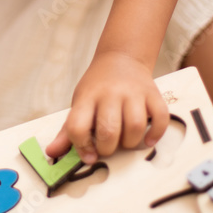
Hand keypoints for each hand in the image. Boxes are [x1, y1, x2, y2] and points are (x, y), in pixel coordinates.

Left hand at [46, 51, 168, 163]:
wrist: (121, 57)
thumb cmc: (97, 86)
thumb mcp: (79, 103)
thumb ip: (68, 130)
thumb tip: (52, 153)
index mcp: (87, 97)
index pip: (77, 126)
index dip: (81, 146)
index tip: (88, 155)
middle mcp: (110, 94)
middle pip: (109, 131)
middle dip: (107, 149)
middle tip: (107, 147)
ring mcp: (133, 93)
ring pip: (135, 127)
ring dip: (130, 143)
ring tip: (125, 141)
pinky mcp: (153, 94)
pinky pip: (160, 118)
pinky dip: (155, 134)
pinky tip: (147, 140)